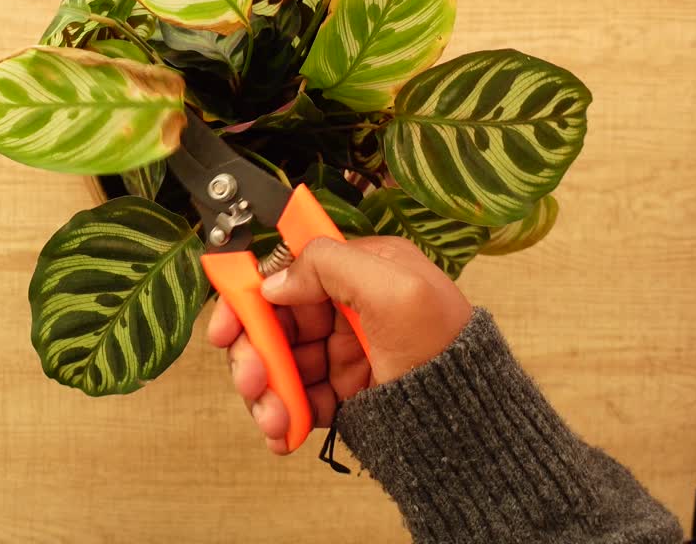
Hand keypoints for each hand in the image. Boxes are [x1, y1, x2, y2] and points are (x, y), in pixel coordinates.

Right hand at [206, 236, 471, 454]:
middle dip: (253, 354)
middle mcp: (348, 308)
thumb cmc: (446, 353)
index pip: (287, 273)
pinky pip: (296, 399)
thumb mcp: (394, 288)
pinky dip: (283, 417)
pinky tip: (285, 432)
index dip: (248, 297)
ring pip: (278, 365)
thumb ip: (330, 264)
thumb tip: (276, 280)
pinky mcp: (343, 392)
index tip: (225, 327)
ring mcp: (343, 352)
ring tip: (276, 419)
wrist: (470, 430)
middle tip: (251, 381)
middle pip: (274, 323)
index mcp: (362, 271)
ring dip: (266, 393)